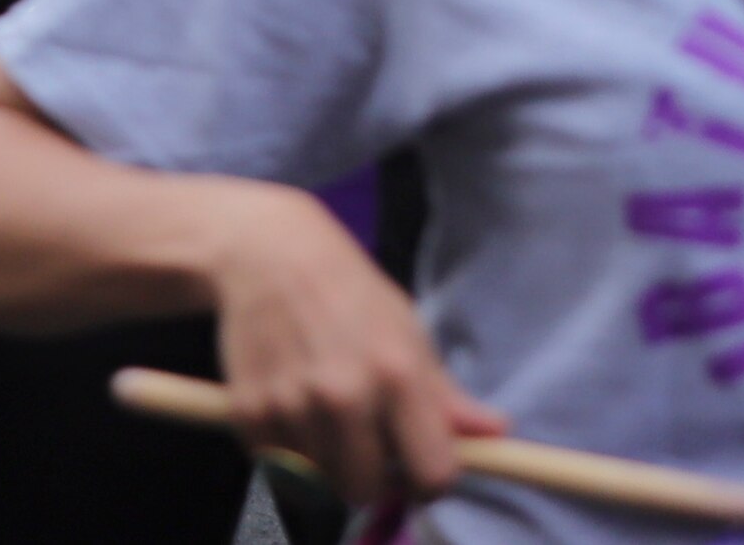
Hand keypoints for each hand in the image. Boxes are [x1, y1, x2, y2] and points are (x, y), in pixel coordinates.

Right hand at [205, 186, 504, 513]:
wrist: (265, 252)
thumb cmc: (350, 293)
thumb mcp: (408, 333)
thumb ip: (445, 395)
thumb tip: (496, 432)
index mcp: (398, 376)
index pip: (432, 474)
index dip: (428, 483)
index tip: (415, 471)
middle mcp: (344, 395)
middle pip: (364, 489)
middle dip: (367, 478)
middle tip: (361, 447)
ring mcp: (291, 403)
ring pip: (316, 482)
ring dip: (321, 463)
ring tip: (322, 424)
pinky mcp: (247, 407)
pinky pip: (272, 463)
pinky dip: (281, 450)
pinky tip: (289, 414)